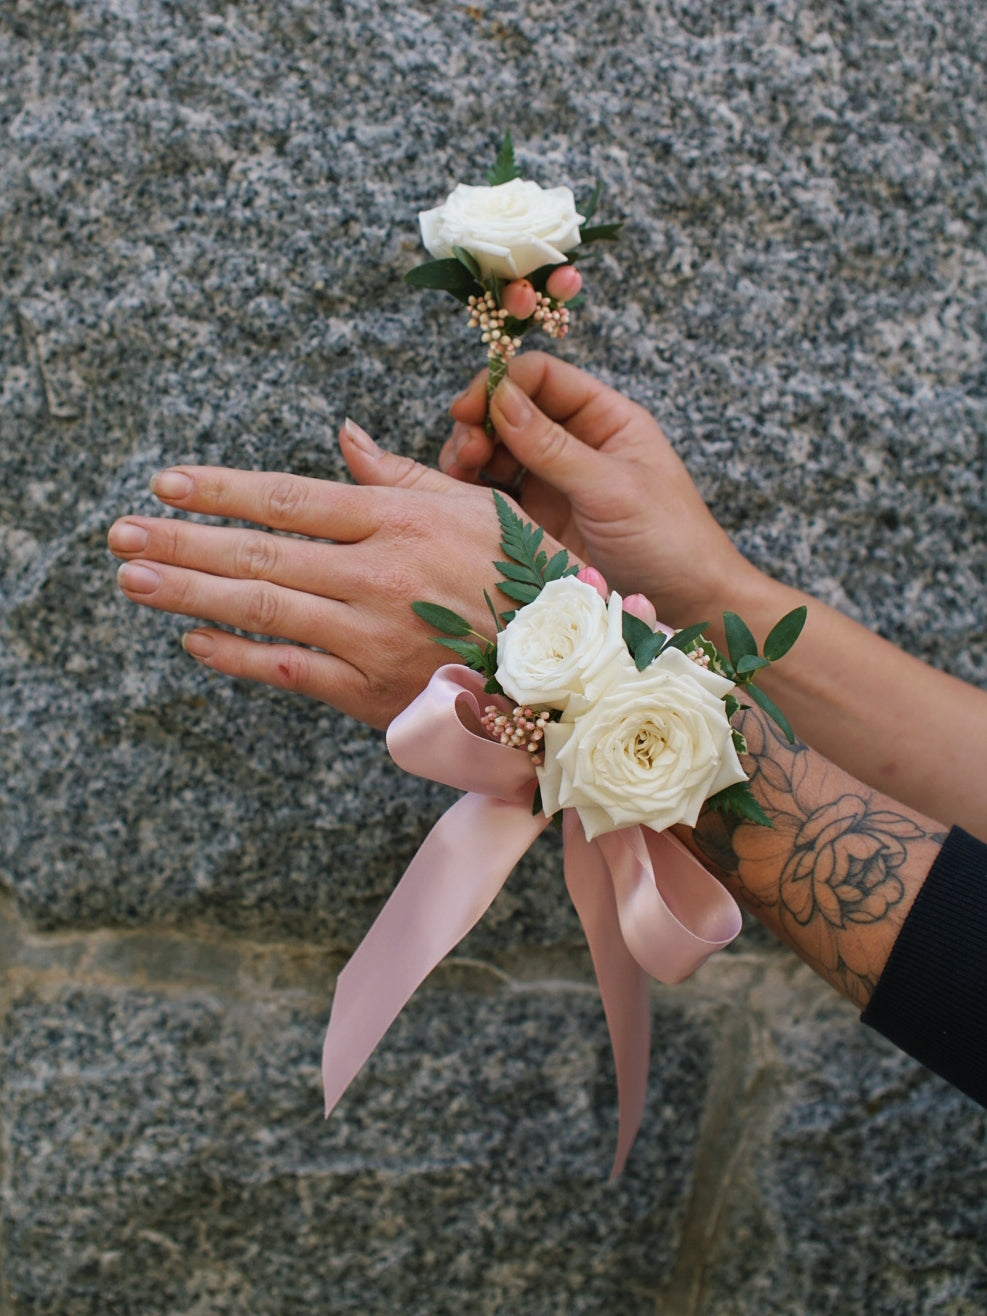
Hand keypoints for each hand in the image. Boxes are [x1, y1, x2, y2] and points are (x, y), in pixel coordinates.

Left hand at [109, 420, 568, 729]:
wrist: (569, 676)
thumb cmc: (530, 582)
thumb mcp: (481, 509)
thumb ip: (404, 477)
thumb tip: (345, 439)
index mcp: (400, 522)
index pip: (289, 498)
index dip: (220, 489)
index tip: (166, 482)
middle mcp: (376, 575)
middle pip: (259, 552)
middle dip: (182, 540)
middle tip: (121, 533)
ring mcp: (368, 636)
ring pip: (262, 608)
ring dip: (190, 592)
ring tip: (134, 578)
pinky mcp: (371, 691)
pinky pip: (289, 670)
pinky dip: (237, 656)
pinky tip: (194, 640)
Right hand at [441, 352, 758, 628]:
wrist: (692, 607)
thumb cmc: (671, 542)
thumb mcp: (613, 490)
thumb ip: (554, 447)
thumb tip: (503, 398)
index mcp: (606, 419)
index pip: (543, 378)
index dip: (502, 384)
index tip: (471, 409)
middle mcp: (577, 444)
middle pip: (512, 411)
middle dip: (480, 422)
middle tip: (465, 452)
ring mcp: (556, 483)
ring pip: (498, 452)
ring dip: (471, 454)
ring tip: (459, 472)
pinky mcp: (540, 522)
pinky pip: (497, 495)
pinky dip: (474, 491)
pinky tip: (463, 498)